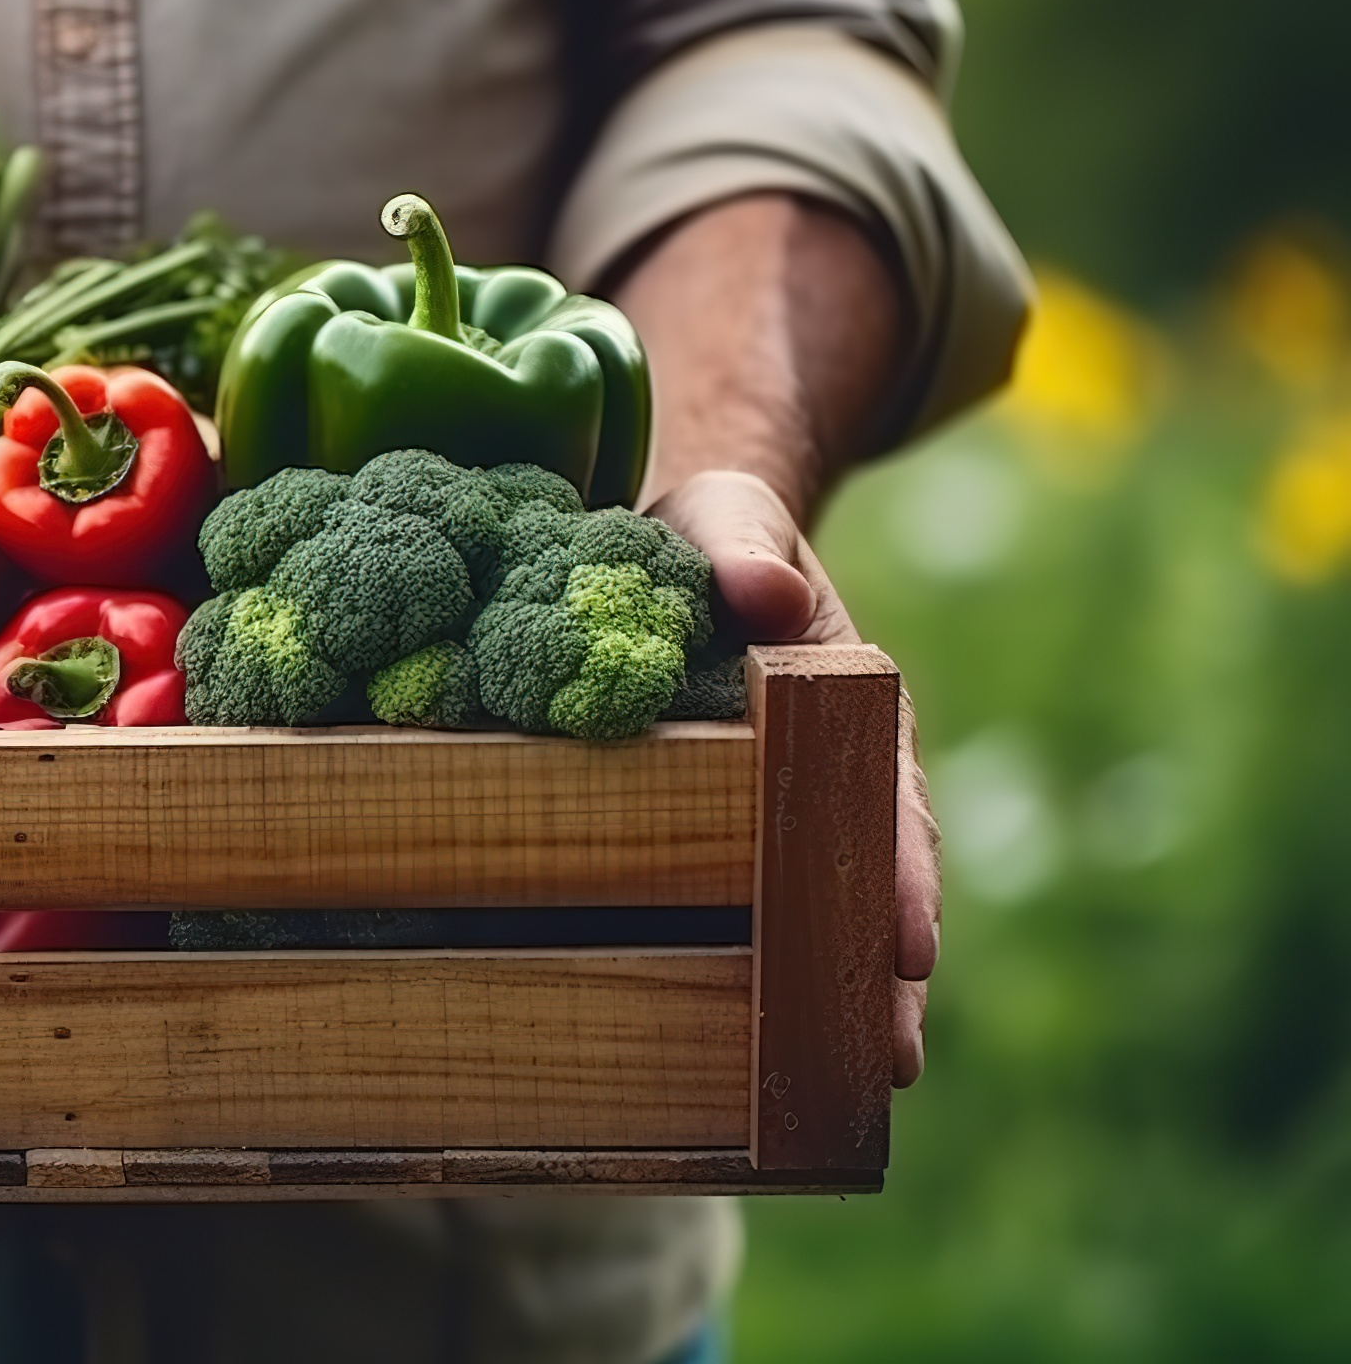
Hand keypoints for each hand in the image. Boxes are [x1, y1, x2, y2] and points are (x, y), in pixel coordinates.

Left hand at [651, 468, 938, 1088]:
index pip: (882, 790)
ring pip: (832, 899)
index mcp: (845, 692)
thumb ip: (741, 544)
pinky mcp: (740, 824)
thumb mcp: (722, 515)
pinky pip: (770, 896)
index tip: (910, 944)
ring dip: (847, 985)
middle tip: (892, 1057)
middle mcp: (836, 758)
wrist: (683, 541)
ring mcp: (793, 797)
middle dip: (885, 964)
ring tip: (864, 1078)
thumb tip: (765, 597)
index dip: (898, 870)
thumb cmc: (708, 531)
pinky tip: (778, 1042)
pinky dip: (784, 960)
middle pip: (874, 869)